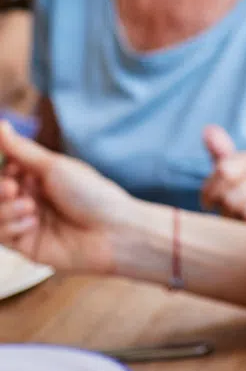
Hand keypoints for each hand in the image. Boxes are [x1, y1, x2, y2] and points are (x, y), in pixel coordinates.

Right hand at [0, 119, 135, 272]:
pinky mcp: (26, 246)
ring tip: (30, 207)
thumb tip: (1, 124)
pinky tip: (34, 223)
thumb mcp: (53, 166)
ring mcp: (26, 222)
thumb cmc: (89, 193)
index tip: (9, 168)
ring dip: (5, 209)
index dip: (1, 168)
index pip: (4, 169)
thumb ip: (21, 150)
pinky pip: (2, 236)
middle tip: (11, 188)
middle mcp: (30, 197)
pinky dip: (12, 226)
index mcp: (38, 176)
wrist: (111, 231)